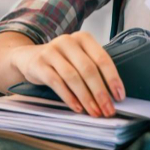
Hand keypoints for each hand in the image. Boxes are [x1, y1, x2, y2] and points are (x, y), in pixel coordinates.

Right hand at [10, 31, 124, 116]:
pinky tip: (78, 108)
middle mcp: (68, 41)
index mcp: (83, 38)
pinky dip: (69, 97)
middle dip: (100, 92)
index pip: (102, 59)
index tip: (119, 96)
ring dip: (86, 97)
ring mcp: (52, 51)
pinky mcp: (39, 64)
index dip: (112, 78)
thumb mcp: (78, 57)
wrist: (29, 57)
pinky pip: (56, 82)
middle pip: (88, 69)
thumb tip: (112, 96)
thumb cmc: (62, 61)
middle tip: (108, 110)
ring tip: (95, 112)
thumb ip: (94, 69)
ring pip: (73, 77)